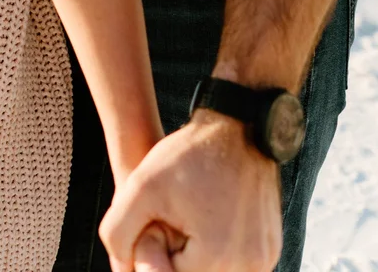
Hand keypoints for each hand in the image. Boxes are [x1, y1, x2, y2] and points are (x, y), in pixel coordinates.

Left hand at [100, 114, 281, 271]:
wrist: (239, 129)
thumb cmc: (189, 155)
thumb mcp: (139, 186)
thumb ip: (118, 234)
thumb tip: (124, 268)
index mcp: (216, 258)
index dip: (151, 249)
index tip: (156, 218)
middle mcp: (247, 268)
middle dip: (173, 254)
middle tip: (171, 216)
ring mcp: (262, 262)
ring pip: (210, 271)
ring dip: (194, 254)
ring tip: (188, 217)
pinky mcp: (269, 252)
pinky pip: (233, 265)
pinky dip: (215, 251)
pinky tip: (206, 220)